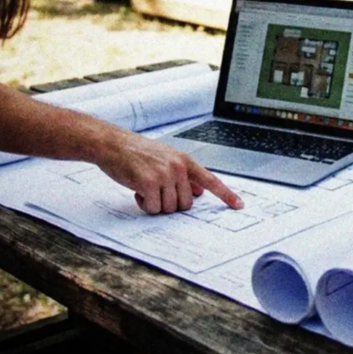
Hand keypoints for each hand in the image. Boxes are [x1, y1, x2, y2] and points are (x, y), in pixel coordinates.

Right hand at [97, 130, 242, 214]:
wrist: (114, 144)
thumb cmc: (138, 153)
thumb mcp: (166, 158)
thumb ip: (184, 175)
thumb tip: (200, 193)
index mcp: (184, 160)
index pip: (210, 179)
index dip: (225, 194)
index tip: (239, 205)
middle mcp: (178, 166)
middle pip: (186, 204)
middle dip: (171, 203)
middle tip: (156, 191)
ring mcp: (164, 174)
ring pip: (169, 209)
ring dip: (156, 204)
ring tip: (145, 187)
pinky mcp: (149, 183)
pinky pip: (153, 208)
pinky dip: (144, 204)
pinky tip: (137, 189)